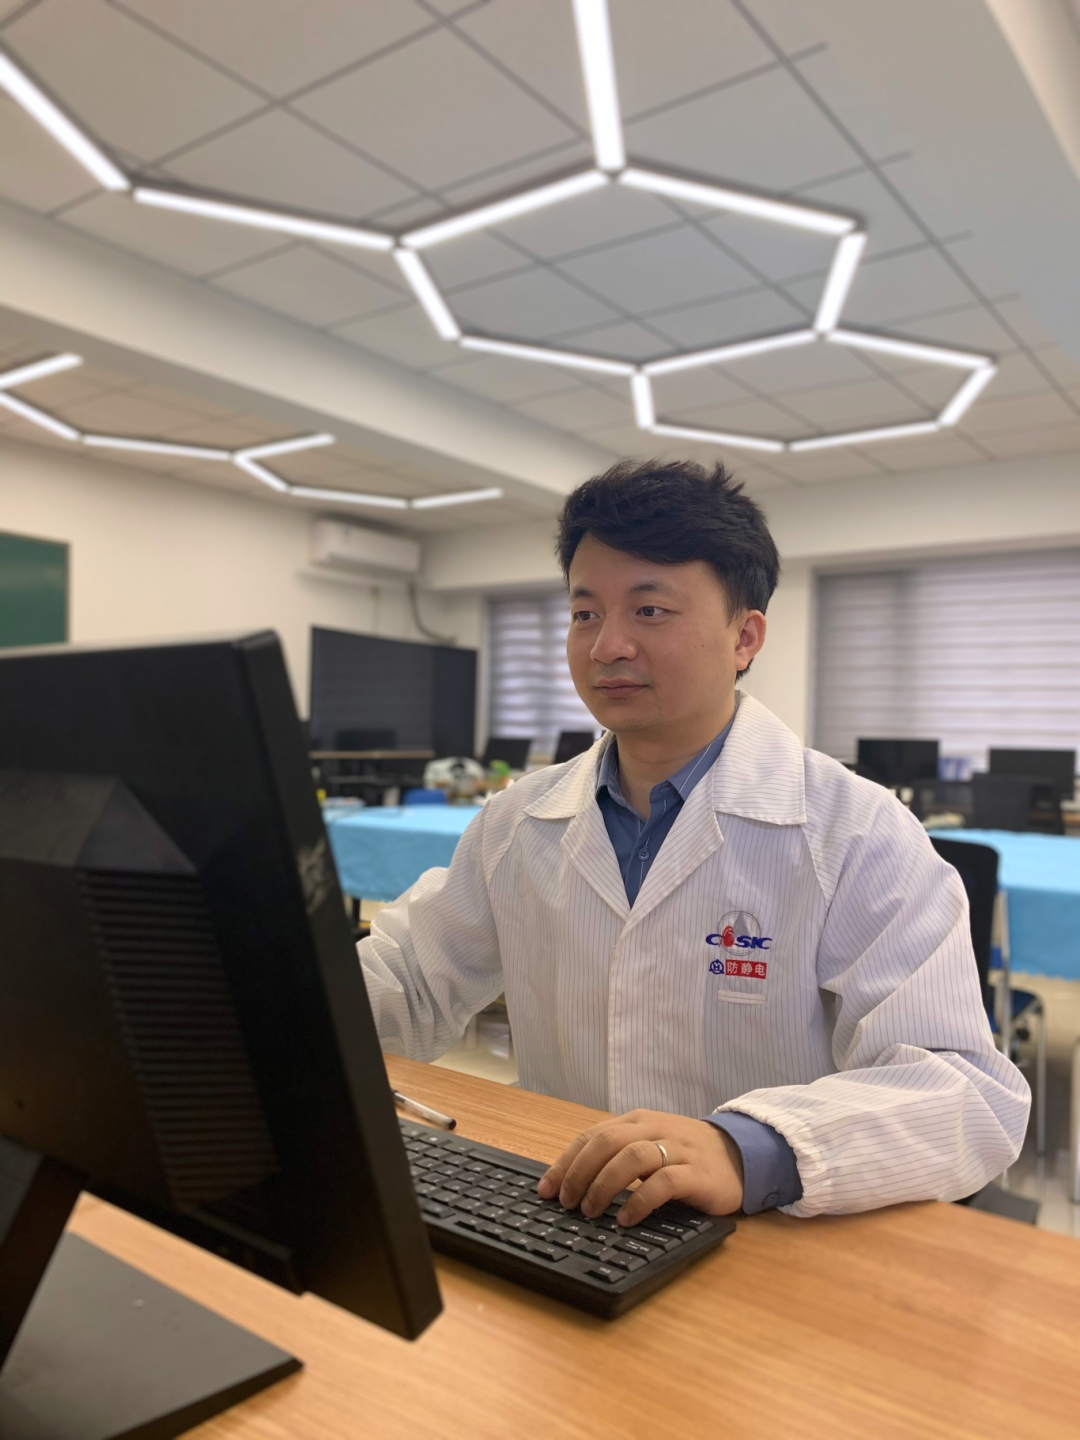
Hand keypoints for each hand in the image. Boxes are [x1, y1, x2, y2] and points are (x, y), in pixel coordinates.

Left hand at [536, 1109, 743, 1226]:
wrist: (741, 1153)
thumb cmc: (687, 1154)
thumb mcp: (649, 1146)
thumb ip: (618, 1156)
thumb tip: (573, 1182)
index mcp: (637, 1122)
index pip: (592, 1136)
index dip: (565, 1162)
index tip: (546, 1189)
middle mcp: (653, 1129)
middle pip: (606, 1143)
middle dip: (579, 1173)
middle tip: (566, 1202)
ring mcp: (677, 1149)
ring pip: (631, 1157)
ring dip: (604, 1185)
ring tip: (590, 1211)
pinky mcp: (697, 1173)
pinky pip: (664, 1182)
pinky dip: (640, 1200)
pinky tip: (626, 1218)